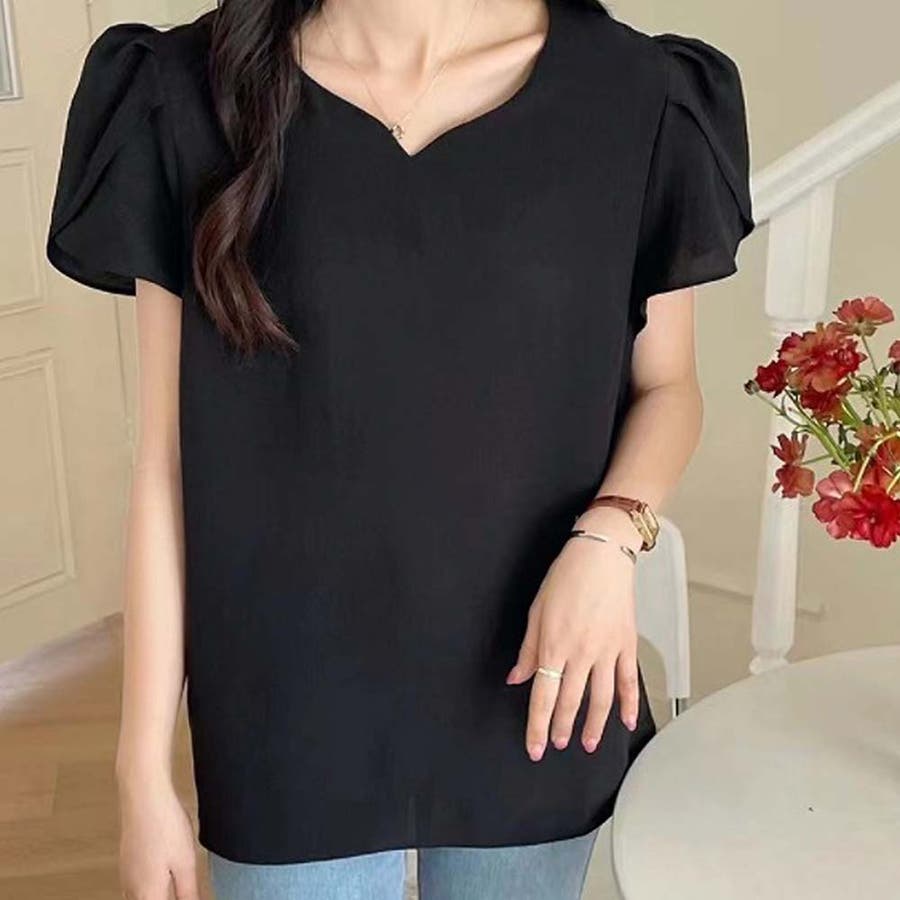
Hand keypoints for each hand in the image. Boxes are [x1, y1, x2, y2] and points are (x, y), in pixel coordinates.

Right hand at [118, 772, 198, 899]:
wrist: (144, 795)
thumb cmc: (164, 824)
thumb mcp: (186, 863)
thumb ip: (189, 893)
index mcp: (148, 894)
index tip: (189, 896)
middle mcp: (131, 888)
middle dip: (162, 899)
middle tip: (182, 891)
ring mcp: (125, 874)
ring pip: (136, 899)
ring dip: (154, 896)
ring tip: (170, 889)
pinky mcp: (126, 860)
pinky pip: (133, 887)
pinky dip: (146, 891)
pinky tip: (158, 879)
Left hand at [506, 509, 641, 760]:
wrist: (601, 555)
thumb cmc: (567, 576)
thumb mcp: (536, 611)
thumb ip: (528, 650)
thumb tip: (517, 677)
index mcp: (554, 646)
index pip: (543, 697)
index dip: (537, 726)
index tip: (534, 746)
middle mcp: (581, 653)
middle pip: (570, 702)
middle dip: (561, 729)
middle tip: (556, 745)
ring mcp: (607, 651)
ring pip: (601, 699)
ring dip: (593, 726)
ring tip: (587, 743)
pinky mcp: (626, 645)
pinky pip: (628, 681)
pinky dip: (629, 705)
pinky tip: (625, 722)